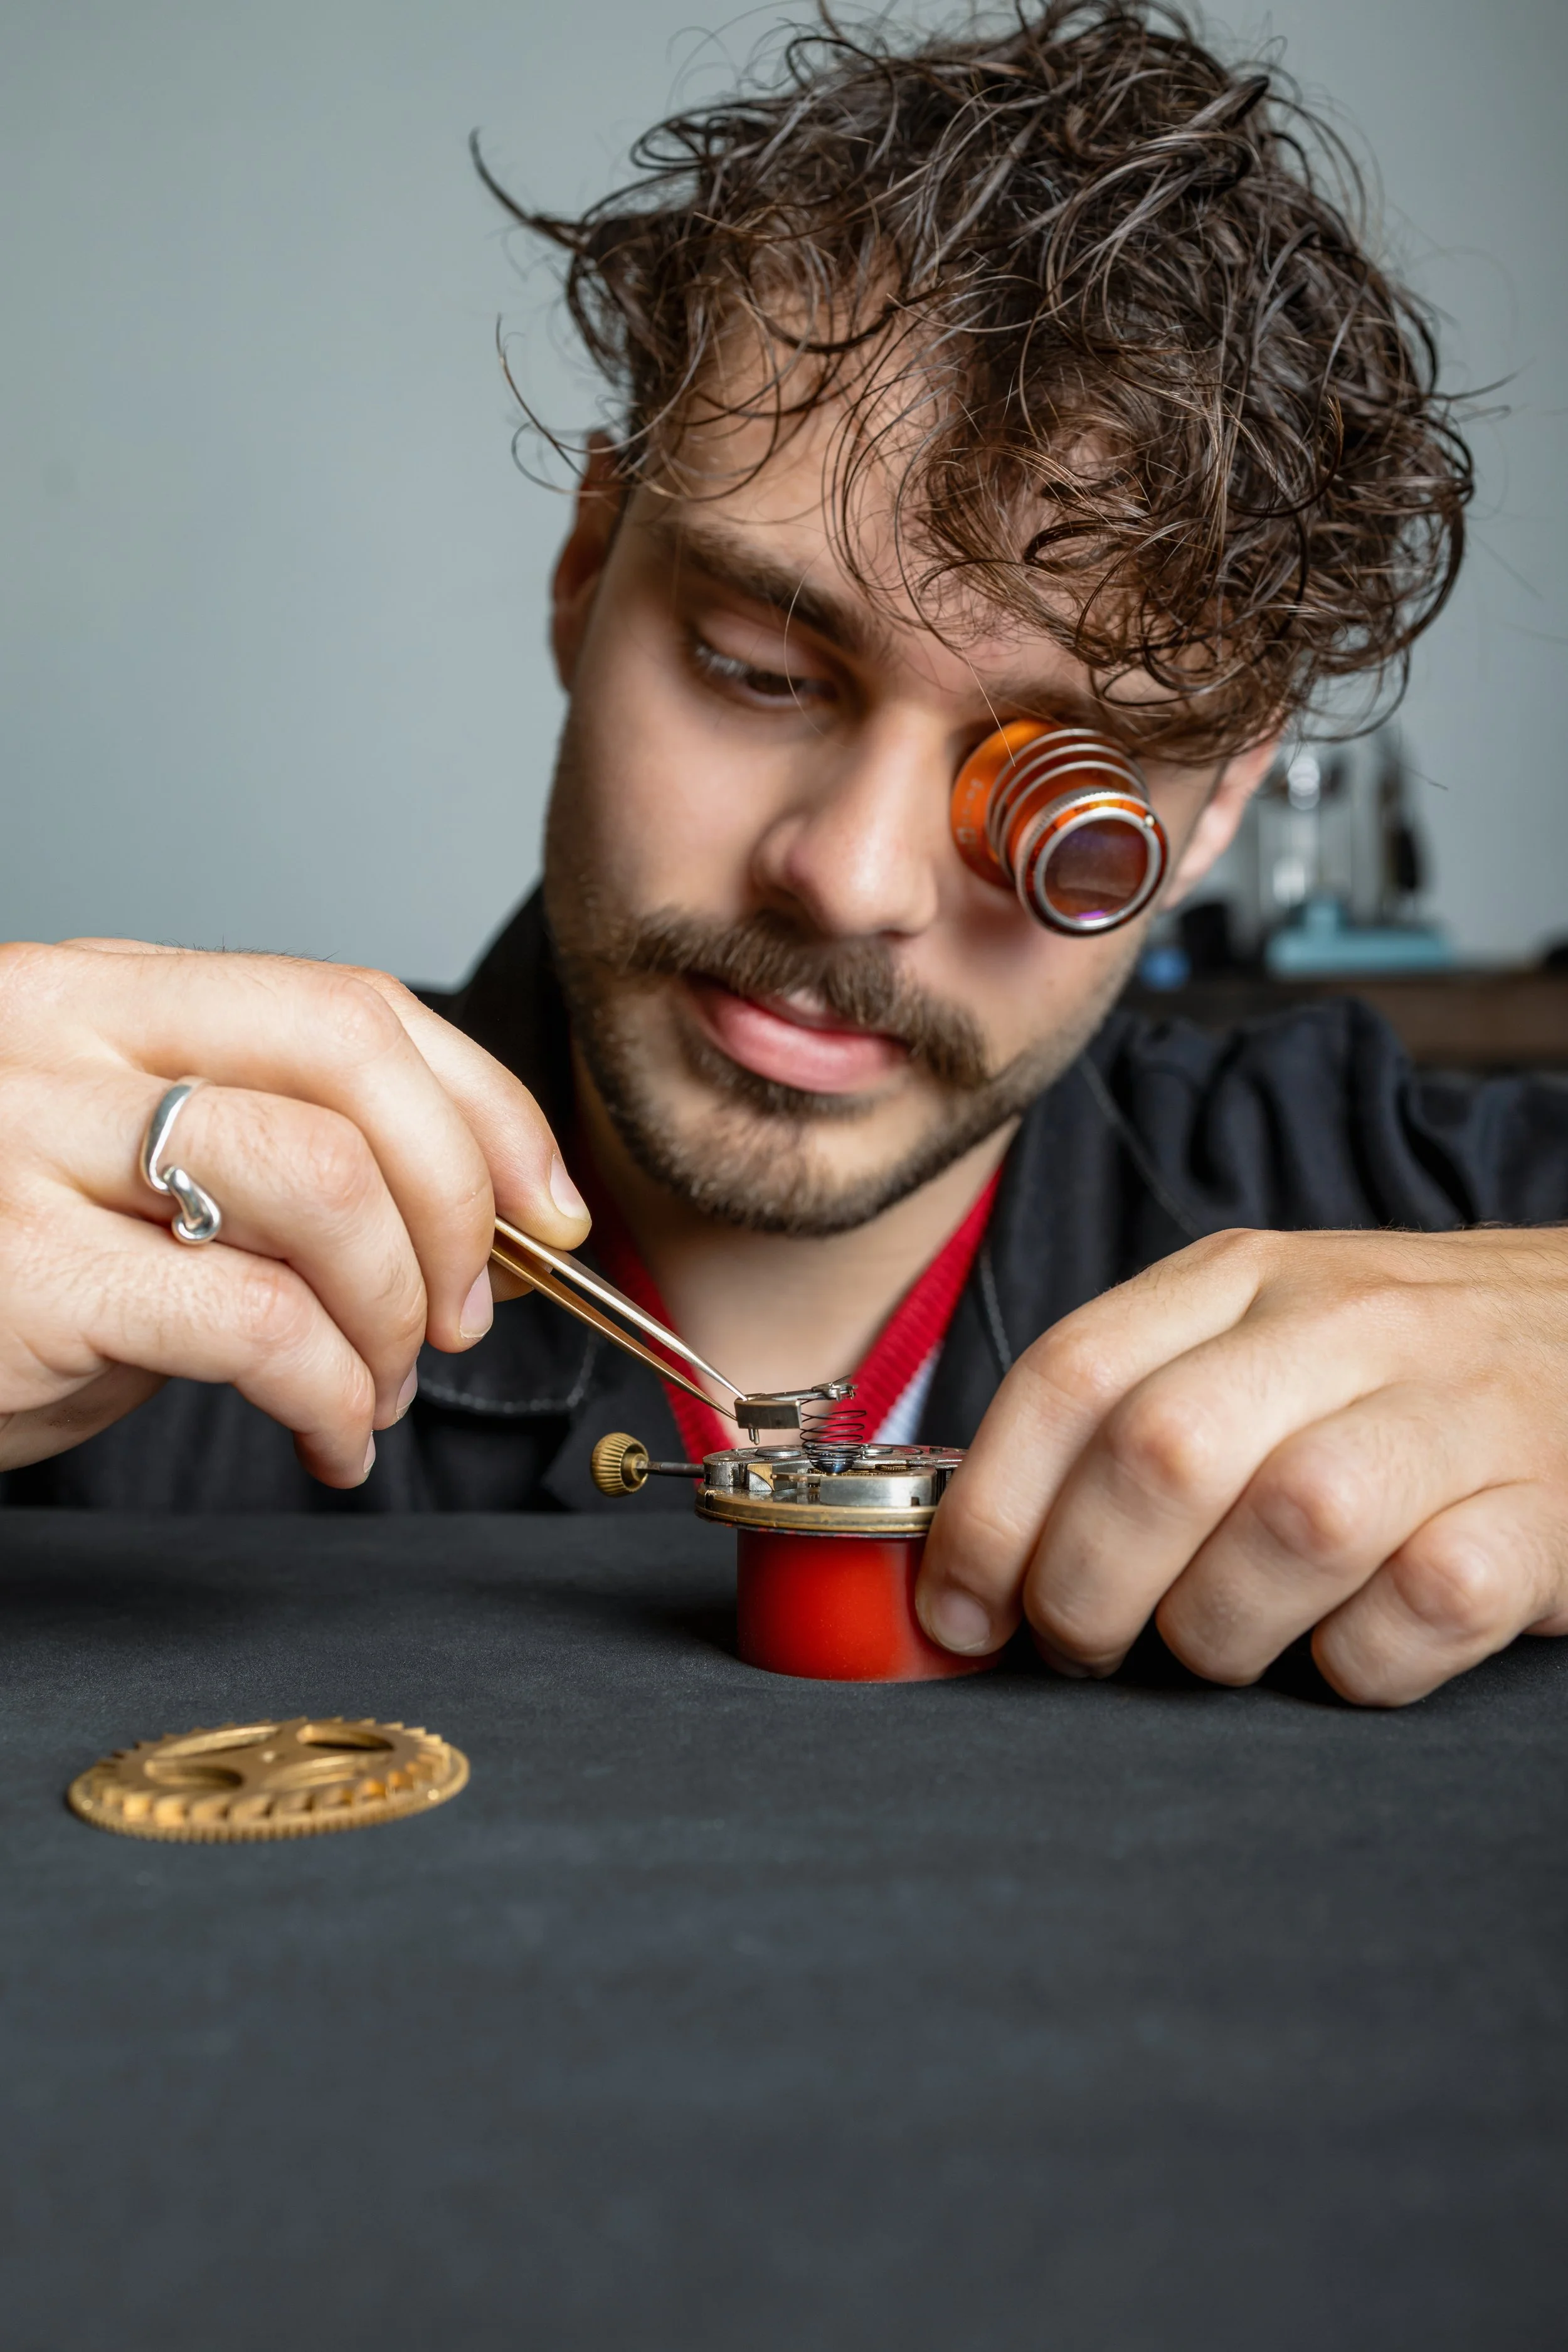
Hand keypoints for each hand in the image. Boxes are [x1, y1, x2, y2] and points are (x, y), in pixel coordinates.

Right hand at [0, 939, 588, 1483]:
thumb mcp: (114, 1179)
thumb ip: (258, 1165)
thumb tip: (459, 1225)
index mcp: (106, 995)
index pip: (347, 1006)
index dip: (482, 1106)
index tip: (545, 1205)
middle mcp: (64, 1038)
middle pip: (352, 1066)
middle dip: (458, 1202)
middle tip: (464, 1311)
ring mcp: (29, 1143)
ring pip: (322, 1185)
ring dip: (395, 1310)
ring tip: (380, 1385)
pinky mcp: (21, 1271)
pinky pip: (258, 1323)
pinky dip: (336, 1396)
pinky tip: (328, 1438)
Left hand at [917, 1227, 1567, 1704]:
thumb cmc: (1393, 1372)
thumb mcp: (1253, 1338)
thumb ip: (1126, 1412)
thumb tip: (973, 1550)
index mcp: (1241, 1276)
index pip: (1070, 1374)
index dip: (990, 1510)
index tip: (959, 1609)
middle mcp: (1344, 1324)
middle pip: (1163, 1454)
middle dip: (1087, 1587)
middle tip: (1084, 1647)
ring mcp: (1454, 1411)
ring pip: (1293, 1525)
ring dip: (1221, 1630)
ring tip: (1221, 1646)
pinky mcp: (1545, 1513)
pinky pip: (1423, 1607)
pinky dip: (1362, 1662)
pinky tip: (1348, 1649)